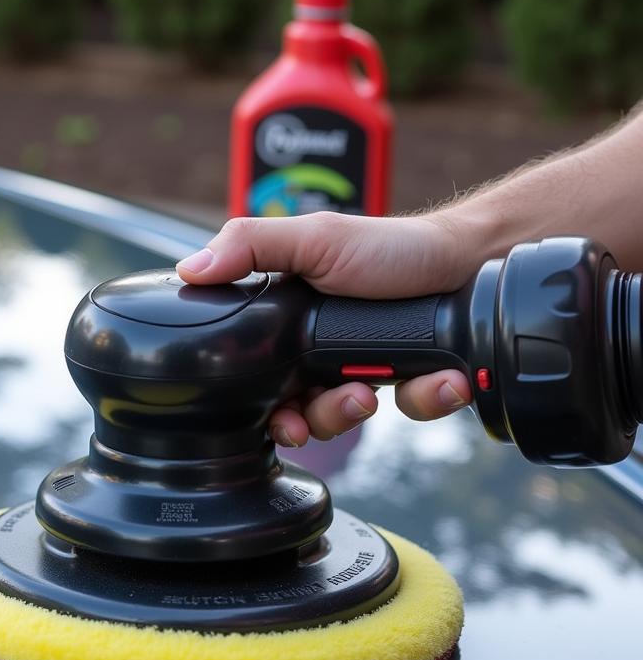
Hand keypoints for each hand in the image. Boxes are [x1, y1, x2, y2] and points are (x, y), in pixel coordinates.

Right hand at [176, 211, 477, 446]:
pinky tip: (441, 379)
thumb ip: (252, 247)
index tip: (278, 421)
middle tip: (342, 402)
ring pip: (350, 419)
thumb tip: (190, 269)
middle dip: (318, 419)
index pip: (257, 383)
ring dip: (362, 409)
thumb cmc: (391, 246)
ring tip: (379, 387)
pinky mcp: (412, 383)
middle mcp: (321, 355)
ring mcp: (366, 371)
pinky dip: (427, 397)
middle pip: (301, 414)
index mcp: (288, 327)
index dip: (264, 411)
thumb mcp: (316, 238)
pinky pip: (411, 410)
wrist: (469, 257)